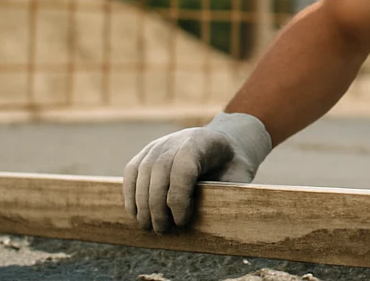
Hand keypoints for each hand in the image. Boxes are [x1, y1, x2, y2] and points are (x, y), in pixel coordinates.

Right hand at [122, 111, 273, 232]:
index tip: (181, 221)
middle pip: (158, 172)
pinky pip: (132, 172)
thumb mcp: (239, 176)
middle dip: (156, 206)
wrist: (225, 144)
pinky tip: (136, 214)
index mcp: (202, 142)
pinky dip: (130, 194)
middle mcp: (176, 140)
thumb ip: (228, 191)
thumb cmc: (232, 166)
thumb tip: (217, 218)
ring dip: (142, 204)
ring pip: (141, 173)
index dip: (179, 198)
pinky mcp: (147, 152)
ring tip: (148, 226)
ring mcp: (159, 144)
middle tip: (162, 229)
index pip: (183, 168)